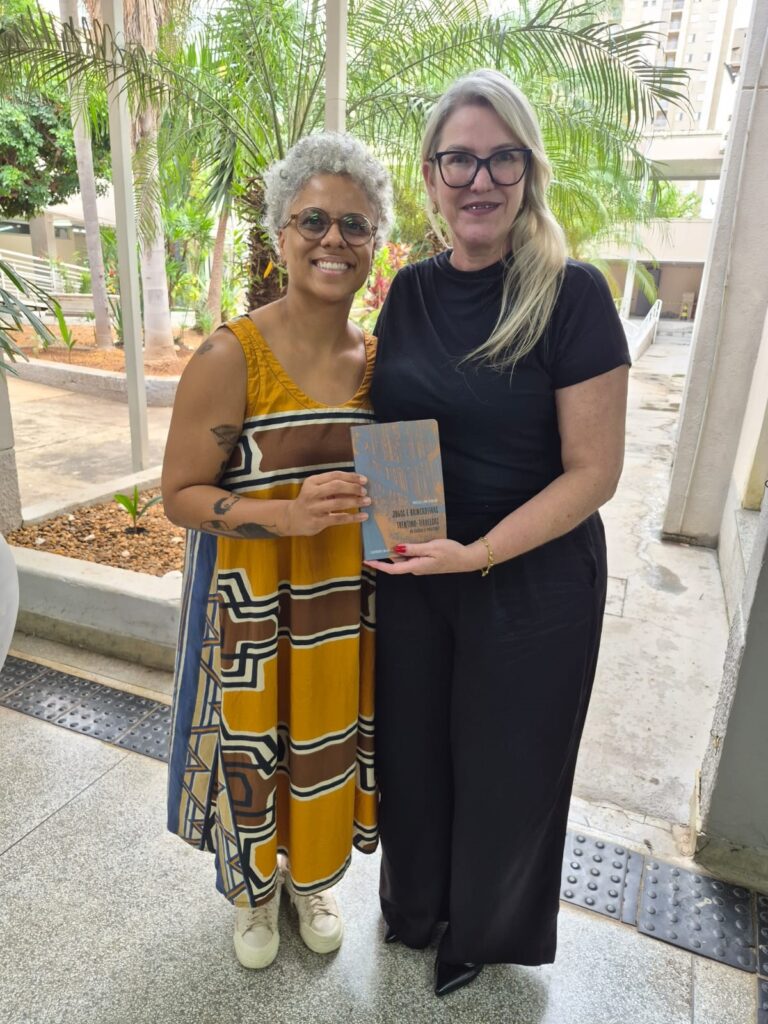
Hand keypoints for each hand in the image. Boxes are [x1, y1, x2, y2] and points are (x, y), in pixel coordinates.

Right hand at [284, 471, 369, 535]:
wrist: (292, 518)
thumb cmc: (310, 501)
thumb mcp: (317, 489)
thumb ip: (332, 485)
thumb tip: (358, 484)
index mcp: (312, 481)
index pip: (334, 475)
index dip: (351, 476)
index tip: (364, 480)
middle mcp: (311, 493)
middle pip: (336, 487)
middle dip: (353, 488)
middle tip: (365, 491)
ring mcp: (314, 508)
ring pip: (338, 503)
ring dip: (355, 501)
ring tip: (367, 501)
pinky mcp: (317, 521)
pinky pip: (339, 519)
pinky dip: (353, 517)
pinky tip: (363, 516)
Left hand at [365, 538, 486, 574]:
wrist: (465, 559)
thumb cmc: (450, 553)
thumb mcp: (431, 548)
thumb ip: (413, 549)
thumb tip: (395, 549)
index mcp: (415, 567)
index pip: (392, 568)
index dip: (378, 565)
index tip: (367, 560)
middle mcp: (415, 568)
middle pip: (396, 562)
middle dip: (385, 553)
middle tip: (376, 539)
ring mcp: (420, 565)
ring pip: (403, 558)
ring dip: (395, 549)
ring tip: (387, 535)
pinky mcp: (425, 561)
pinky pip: (411, 555)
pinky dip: (405, 547)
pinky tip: (404, 537)